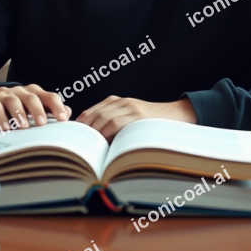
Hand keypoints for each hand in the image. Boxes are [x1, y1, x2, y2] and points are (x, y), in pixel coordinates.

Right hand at [0, 84, 71, 129]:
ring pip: (13, 100)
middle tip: (42, 123)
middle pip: (31, 97)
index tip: (64, 119)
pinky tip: (6, 128)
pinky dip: (1, 116)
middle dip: (38, 109)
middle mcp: (20, 92)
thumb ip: (49, 110)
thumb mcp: (32, 109)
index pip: (49, 96)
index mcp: (34, 93)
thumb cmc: (14, 109)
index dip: (57, 106)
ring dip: (19, 113)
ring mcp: (4, 95)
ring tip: (24, 127)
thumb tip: (68, 112)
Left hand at [76, 96, 196, 141]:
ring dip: (94, 134)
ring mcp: (130, 107)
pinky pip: (116, 123)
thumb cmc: (151, 123)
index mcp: (116, 101)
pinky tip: (103, 145)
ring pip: (103, 119)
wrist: (177, 115)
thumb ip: (114, 124)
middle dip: (84, 131)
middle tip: (78, 147)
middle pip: (94, 115)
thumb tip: (93, 145)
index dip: (80, 125)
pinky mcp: (138, 115)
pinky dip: (107, 133)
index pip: (91, 112)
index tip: (74, 139)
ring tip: (88, 149)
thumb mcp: (130, 119)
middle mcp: (121, 102)